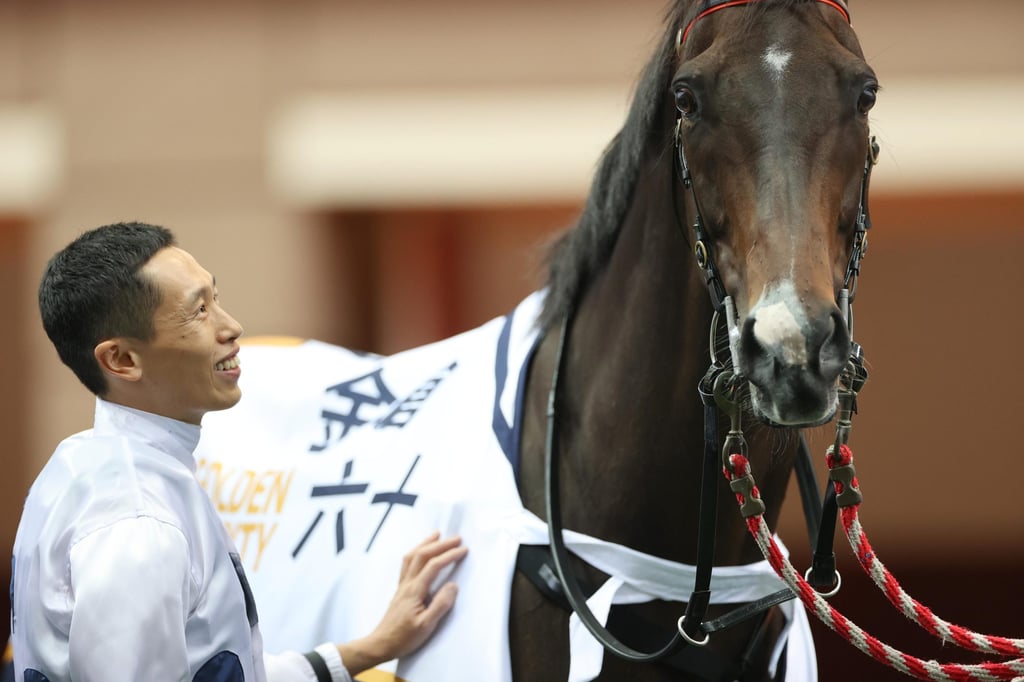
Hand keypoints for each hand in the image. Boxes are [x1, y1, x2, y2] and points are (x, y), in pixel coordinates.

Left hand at [337, 532, 467, 674]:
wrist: (381, 644)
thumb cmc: (404, 638)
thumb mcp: (426, 626)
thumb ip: (440, 605)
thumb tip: (453, 585)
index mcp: (414, 590)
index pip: (434, 566)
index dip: (449, 555)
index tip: (463, 550)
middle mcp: (407, 583)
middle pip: (422, 555)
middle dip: (440, 544)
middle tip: (456, 538)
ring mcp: (402, 585)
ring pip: (412, 556)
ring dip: (425, 543)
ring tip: (437, 535)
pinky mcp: (400, 590)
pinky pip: (407, 563)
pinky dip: (416, 552)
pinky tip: (420, 553)